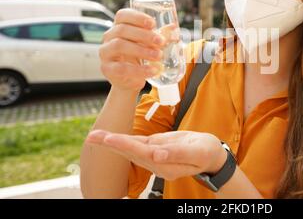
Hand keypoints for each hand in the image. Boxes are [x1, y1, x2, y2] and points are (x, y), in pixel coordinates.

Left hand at [85, 130, 227, 180]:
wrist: (210, 154)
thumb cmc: (206, 152)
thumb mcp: (197, 153)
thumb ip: (178, 154)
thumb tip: (157, 155)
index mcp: (166, 165)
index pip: (142, 154)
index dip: (126, 146)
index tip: (110, 139)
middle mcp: (156, 163)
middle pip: (130, 153)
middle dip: (111, 144)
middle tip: (93, 137)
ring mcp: (154, 156)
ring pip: (130, 148)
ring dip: (112, 142)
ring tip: (95, 136)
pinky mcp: (154, 147)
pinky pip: (136, 144)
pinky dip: (122, 140)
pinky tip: (111, 137)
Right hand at [99, 9, 166, 91]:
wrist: (129, 80)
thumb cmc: (139, 57)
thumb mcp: (149, 45)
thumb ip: (159, 36)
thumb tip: (173, 27)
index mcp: (119, 26)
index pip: (122, 15)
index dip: (137, 17)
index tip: (152, 23)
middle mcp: (109, 37)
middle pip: (122, 29)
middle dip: (143, 35)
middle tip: (161, 42)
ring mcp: (106, 53)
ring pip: (119, 46)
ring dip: (141, 50)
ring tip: (158, 56)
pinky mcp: (107, 69)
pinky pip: (121, 68)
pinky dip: (139, 69)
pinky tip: (152, 70)